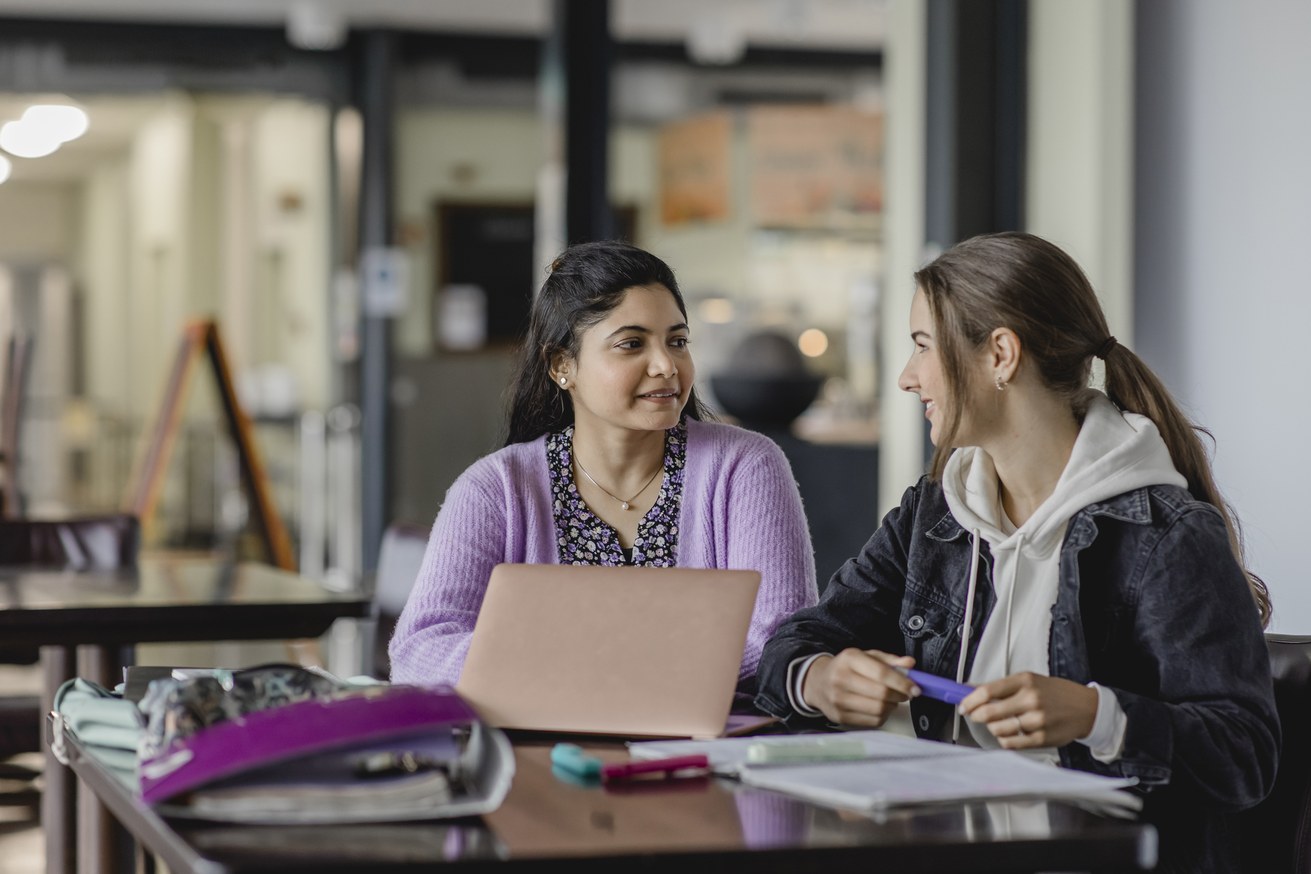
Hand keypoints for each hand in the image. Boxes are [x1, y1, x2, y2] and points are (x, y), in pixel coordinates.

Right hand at [801, 649, 918, 726]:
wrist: (818, 682)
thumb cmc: (847, 667)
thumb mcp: (866, 656)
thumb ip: (889, 660)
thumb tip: (910, 663)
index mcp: (850, 658)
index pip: (881, 673)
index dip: (902, 683)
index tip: (915, 688)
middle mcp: (841, 678)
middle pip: (881, 694)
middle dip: (900, 696)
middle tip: (906, 694)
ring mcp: (838, 700)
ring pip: (878, 710)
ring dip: (892, 707)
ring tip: (892, 700)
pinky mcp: (839, 716)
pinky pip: (872, 721)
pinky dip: (882, 716)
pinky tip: (881, 708)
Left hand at [958, 672, 1097, 749]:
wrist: (1085, 708)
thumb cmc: (1054, 693)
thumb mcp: (1029, 680)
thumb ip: (1001, 687)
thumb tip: (970, 690)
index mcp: (1025, 681)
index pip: (987, 691)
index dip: (969, 700)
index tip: (963, 705)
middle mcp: (1031, 699)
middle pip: (989, 712)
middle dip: (976, 716)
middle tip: (975, 716)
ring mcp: (1037, 720)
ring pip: (998, 729)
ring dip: (991, 728)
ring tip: (997, 723)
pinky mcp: (1042, 738)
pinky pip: (1011, 743)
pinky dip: (1004, 739)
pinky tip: (1008, 733)